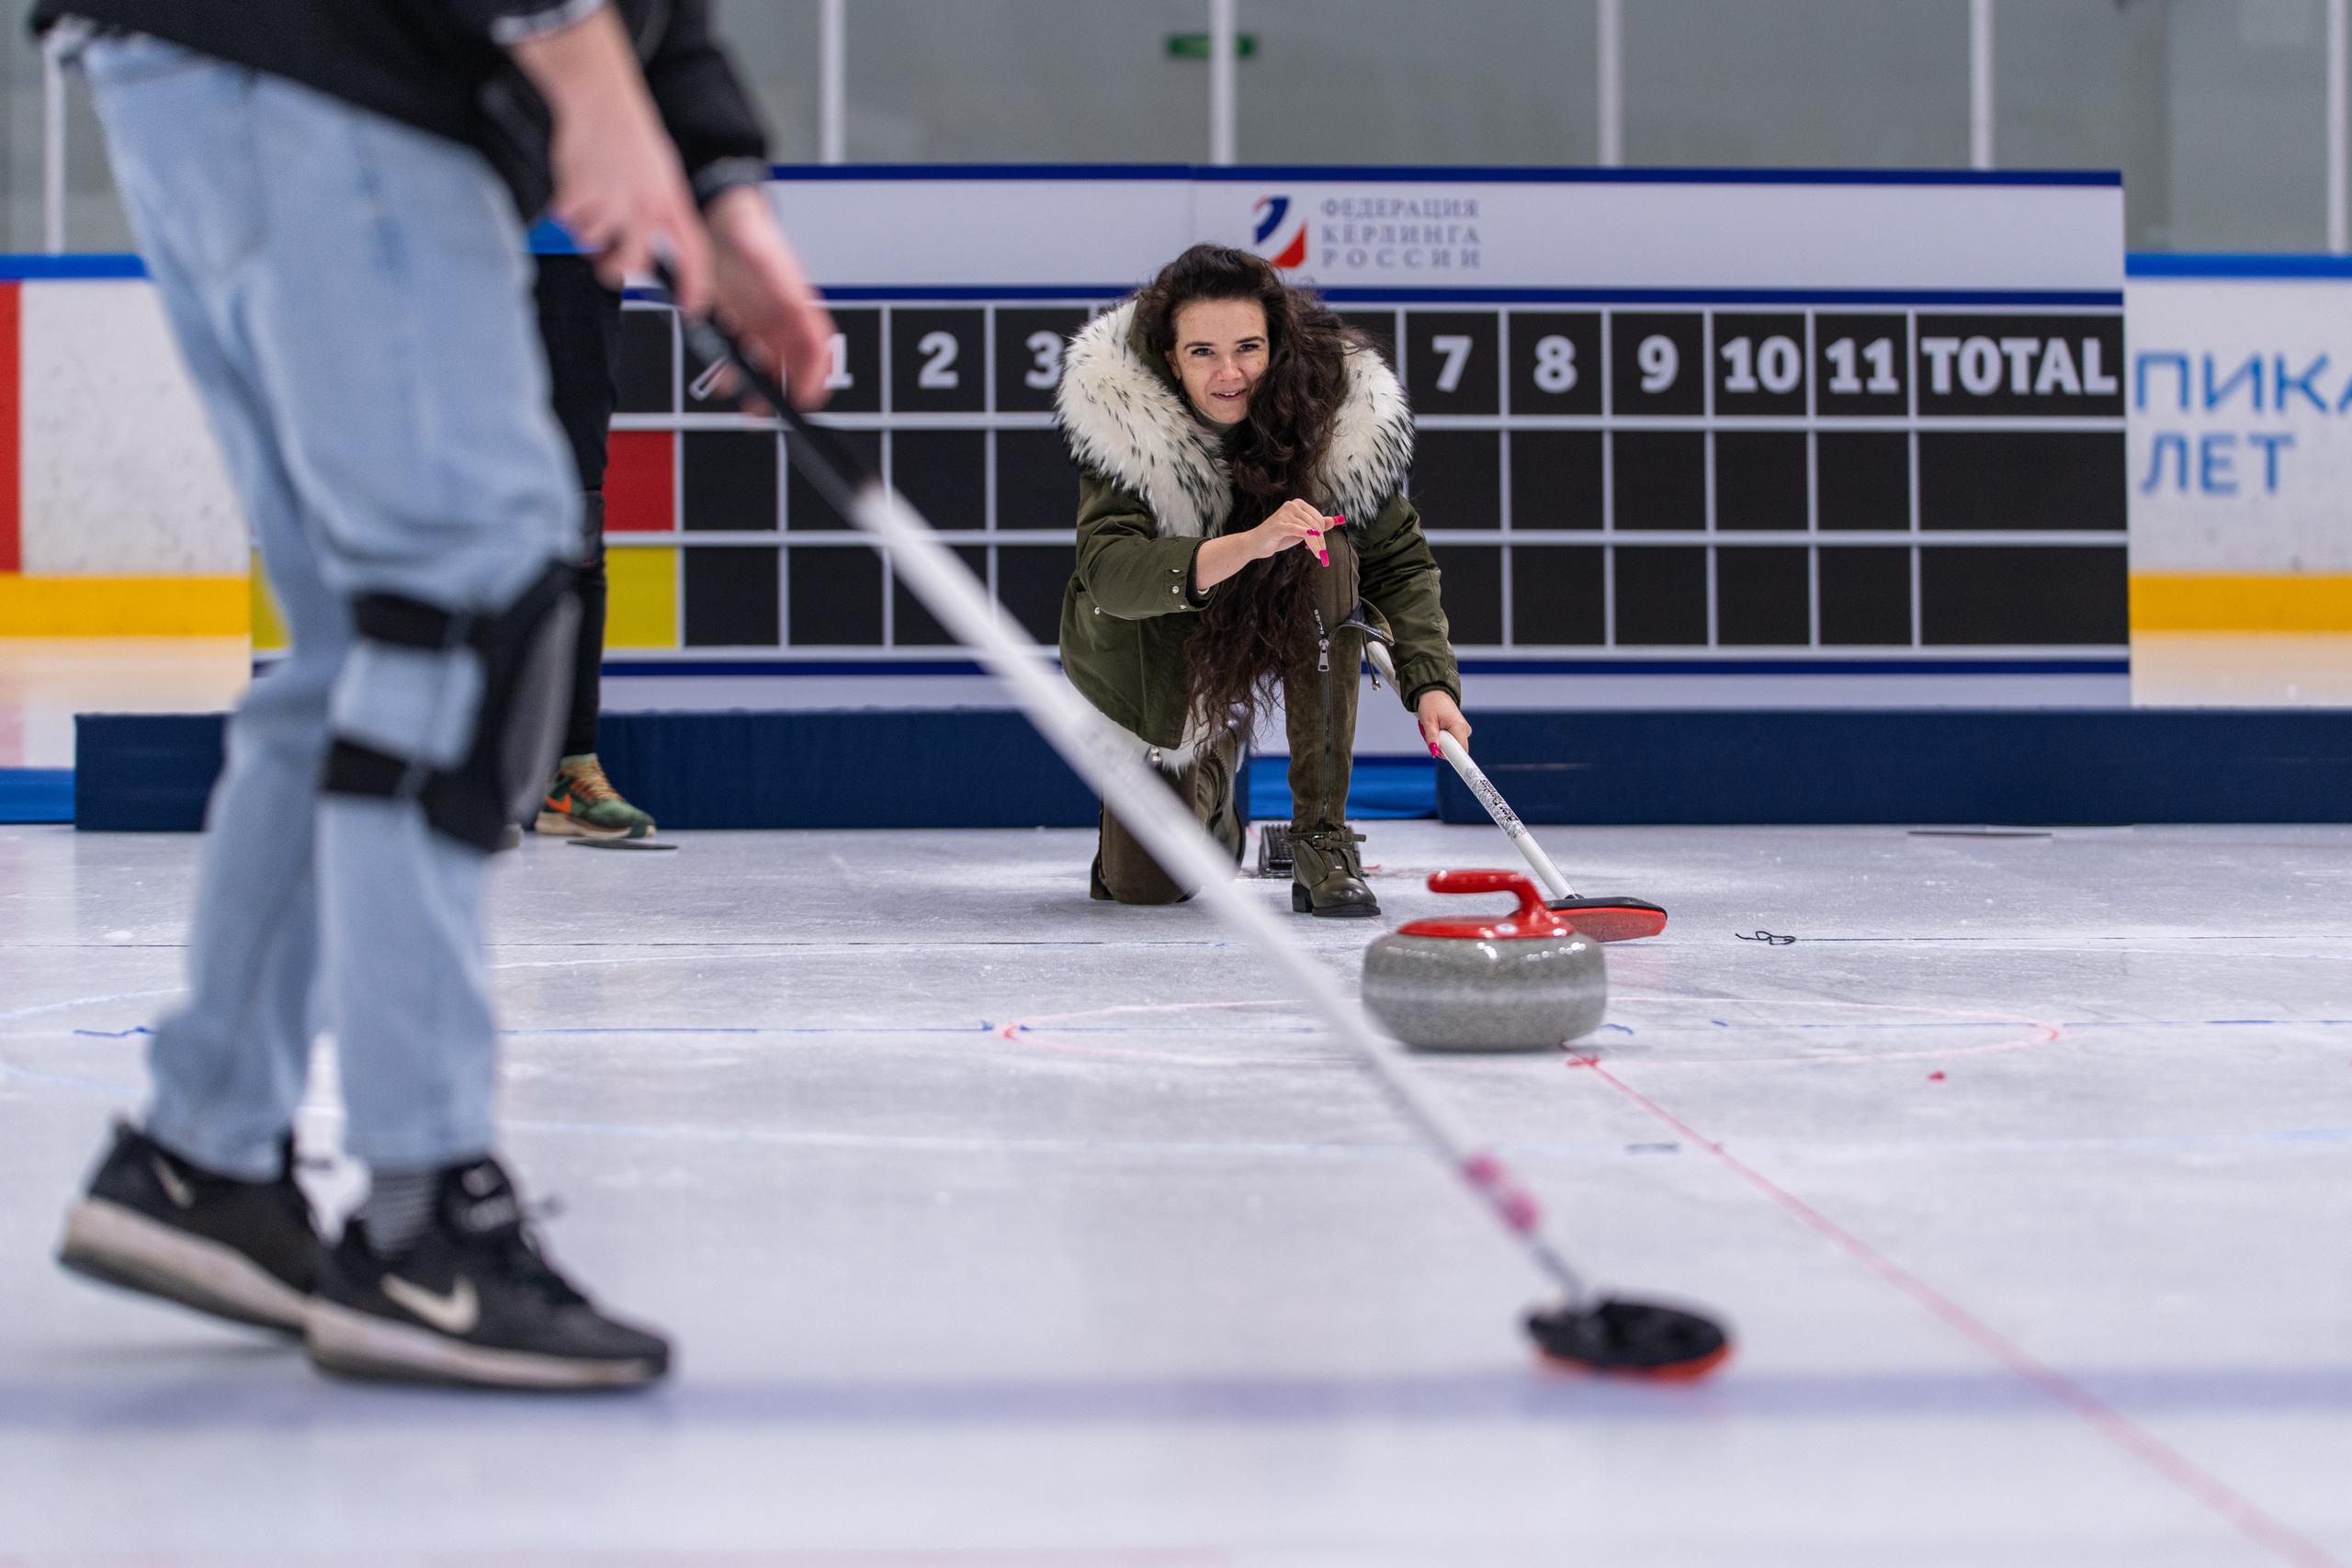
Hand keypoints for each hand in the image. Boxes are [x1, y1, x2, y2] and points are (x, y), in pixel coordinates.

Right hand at [510, 8, 712, 312]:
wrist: (602, 100)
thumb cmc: (631, 141)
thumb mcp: (663, 179)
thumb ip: (661, 216)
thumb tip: (654, 256)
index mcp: (672, 205)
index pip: (693, 256)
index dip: (694, 287)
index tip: (691, 308)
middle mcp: (646, 208)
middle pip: (631, 266)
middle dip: (615, 273)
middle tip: (609, 265)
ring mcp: (612, 202)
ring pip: (589, 245)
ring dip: (584, 232)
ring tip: (592, 203)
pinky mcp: (579, 193)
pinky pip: (564, 225)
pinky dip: (562, 214)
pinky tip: (574, 189)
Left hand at [706, 186, 837, 411]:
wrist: (718, 219)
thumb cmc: (745, 230)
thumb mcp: (757, 247)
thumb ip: (769, 268)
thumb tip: (785, 292)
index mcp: (796, 303)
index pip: (818, 348)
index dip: (816, 376)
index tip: (805, 399)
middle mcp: (782, 318)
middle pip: (793, 365)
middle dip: (784, 393)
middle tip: (770, 414)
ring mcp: (760, 323)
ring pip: (767, 365)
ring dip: (759, 388)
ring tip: (748, 407)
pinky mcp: (738, 323)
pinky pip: (740, 355)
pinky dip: (732, 372)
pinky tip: (722, 381)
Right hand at [1194, 498, 1341, 590]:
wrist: (1256, 545)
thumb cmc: (1277, 538)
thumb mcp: (1300, 532)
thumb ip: (1316, 526)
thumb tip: (1334, 521)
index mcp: (1297, 504)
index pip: (1318, 517)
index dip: (1323, 533)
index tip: (1323, 547)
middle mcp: (1292, 505)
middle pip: (1315, 523)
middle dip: (1321, 540)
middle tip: (1322, 554)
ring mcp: (1285, 513)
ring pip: (1310, 529)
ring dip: (1316, 544)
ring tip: (1319, 555)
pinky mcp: (1280, 524)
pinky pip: (1301, 531)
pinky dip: (1310, 541)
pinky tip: (1314, 550)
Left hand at [1417, 689, 1470, 755]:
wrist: (1434, 692)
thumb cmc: (1431, 704)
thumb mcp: (1428, 721)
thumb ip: (1432, 738)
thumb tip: (1435, 752)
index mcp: (1459, 727)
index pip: (1462, 751)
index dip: (1453, 757)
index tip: (1445, 757)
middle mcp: (1465, 729)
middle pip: (1455, 750)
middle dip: (1442, 747)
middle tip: (1432, 734)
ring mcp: (1464, 730)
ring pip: (1453, 746)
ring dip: (1441, 742)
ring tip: (1435, 728)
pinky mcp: (1461, 730)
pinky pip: (1452, 741)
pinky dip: (1443, 738)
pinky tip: (1439, 728)